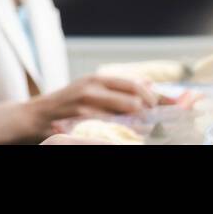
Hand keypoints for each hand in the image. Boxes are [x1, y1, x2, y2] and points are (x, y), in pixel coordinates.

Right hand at [16, 75, 158, 140]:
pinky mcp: (80, 117)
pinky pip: (110, 123)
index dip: (158, 95)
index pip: (136, 83)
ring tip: (147, 129)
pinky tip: (128, 134)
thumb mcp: (90, 92)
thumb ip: (115, 91)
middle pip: (136, 93)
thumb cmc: (67, 107)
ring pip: (127, 108)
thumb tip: (148, 88)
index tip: (177, 105)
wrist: (35, 116)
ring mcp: (87, 101)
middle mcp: (94, 86)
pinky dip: (123, 129)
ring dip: (141, 121)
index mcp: (98, 79)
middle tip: (157, 120)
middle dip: (152, 107)